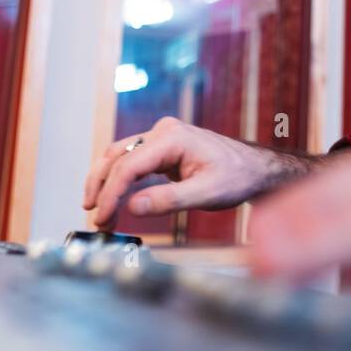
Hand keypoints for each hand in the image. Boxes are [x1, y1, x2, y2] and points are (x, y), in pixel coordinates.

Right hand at [82, 117, 309, 229]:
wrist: (255, 169)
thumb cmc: (237, 178)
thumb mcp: (207, 194)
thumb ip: (170, 200)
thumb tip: (132, 207)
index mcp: (173, 138)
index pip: (129, 165)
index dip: (111, 193)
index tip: (101, 217)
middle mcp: (163, 132)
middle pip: (117, 156)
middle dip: (101, 188)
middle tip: (95, 218)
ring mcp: (161, 138)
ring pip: (119, 157)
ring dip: (106, 183)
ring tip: (99, 213)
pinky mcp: (162, 148)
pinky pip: (132, 161)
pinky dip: (119, 181)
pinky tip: (113, 201)